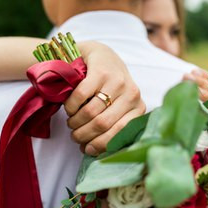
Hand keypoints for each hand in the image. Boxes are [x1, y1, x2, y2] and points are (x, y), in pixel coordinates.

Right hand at [65, 41, 145, 155]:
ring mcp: (117, 81)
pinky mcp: (101, 71)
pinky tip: (69, 108)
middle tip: (74, 135)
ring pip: (90, 112)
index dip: (100, 145)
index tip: (86, 149)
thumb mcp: (114, 106)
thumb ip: (110, 126)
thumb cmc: (106, 87)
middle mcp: (132, 94)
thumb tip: (92, 151)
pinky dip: (71, 106)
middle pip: (102, 124)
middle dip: (83, 134)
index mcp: (138, 107)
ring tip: (71, 122)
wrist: (99, 55)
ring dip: (75, 122)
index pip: (119, 134)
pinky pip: (80, 96)